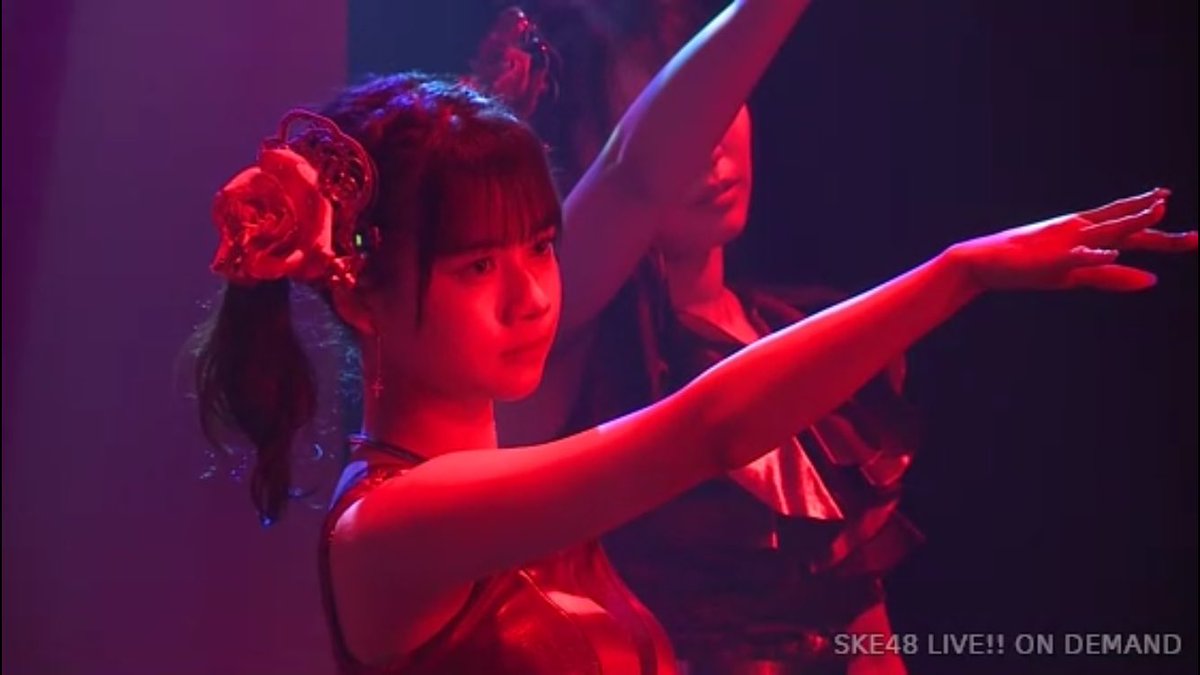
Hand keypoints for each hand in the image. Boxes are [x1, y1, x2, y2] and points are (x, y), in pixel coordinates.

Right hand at [949, 188, 1196, 291]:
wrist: (982, 262)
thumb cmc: (1027, 267)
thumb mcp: (1075, 275)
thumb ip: (1113, 276)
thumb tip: (1152, 281)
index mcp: (1087, 234)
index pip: (1134, 232)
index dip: (1162, 230)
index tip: (1191, 233)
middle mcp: (1082, 231)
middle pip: (1130, 230)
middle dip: (1163, 234)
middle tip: (1197, 239)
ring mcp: (1066, 242)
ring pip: (1107, 231)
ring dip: (1133, 222)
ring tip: (1160, 211)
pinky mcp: (1050, 257)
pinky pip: (1076, 255)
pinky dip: (1094, 253)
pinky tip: (1111, 251)